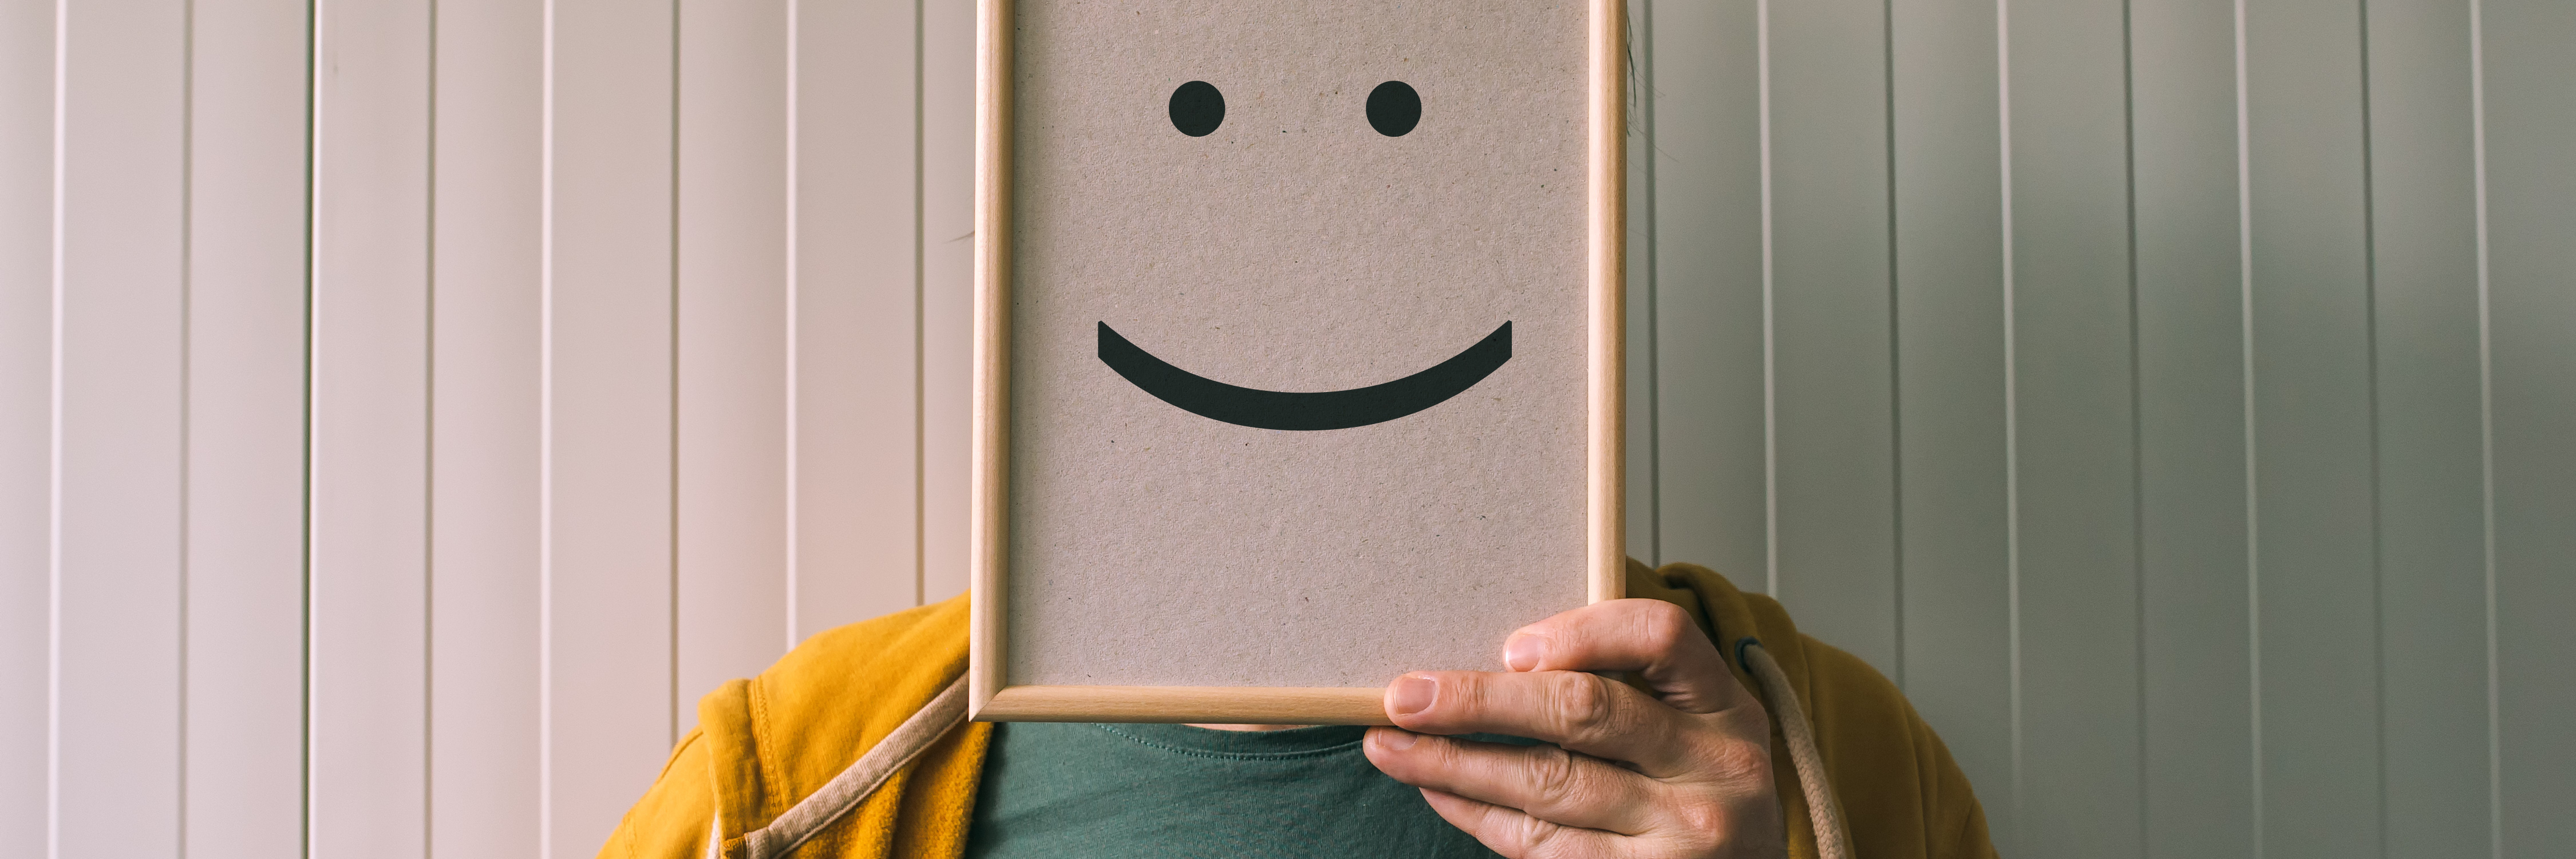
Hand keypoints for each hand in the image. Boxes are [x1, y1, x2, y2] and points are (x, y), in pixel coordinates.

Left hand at [1363, 599, 1785, 858]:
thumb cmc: (1700, 794)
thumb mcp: (1696, 728)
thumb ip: (1629, 684)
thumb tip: (1500, 659)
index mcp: (1727, 705)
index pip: (1660, 635)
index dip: (1580, 633)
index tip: (1511, 647)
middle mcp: (1716, 765)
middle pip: (1584, 711)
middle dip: (1479, 701)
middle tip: (1404, 696)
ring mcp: (1685, 833)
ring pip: (1548, 784)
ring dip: (1454, 763)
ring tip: (1391, 747)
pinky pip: (1543, 844)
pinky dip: (1479, 815)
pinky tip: (1440, 792)